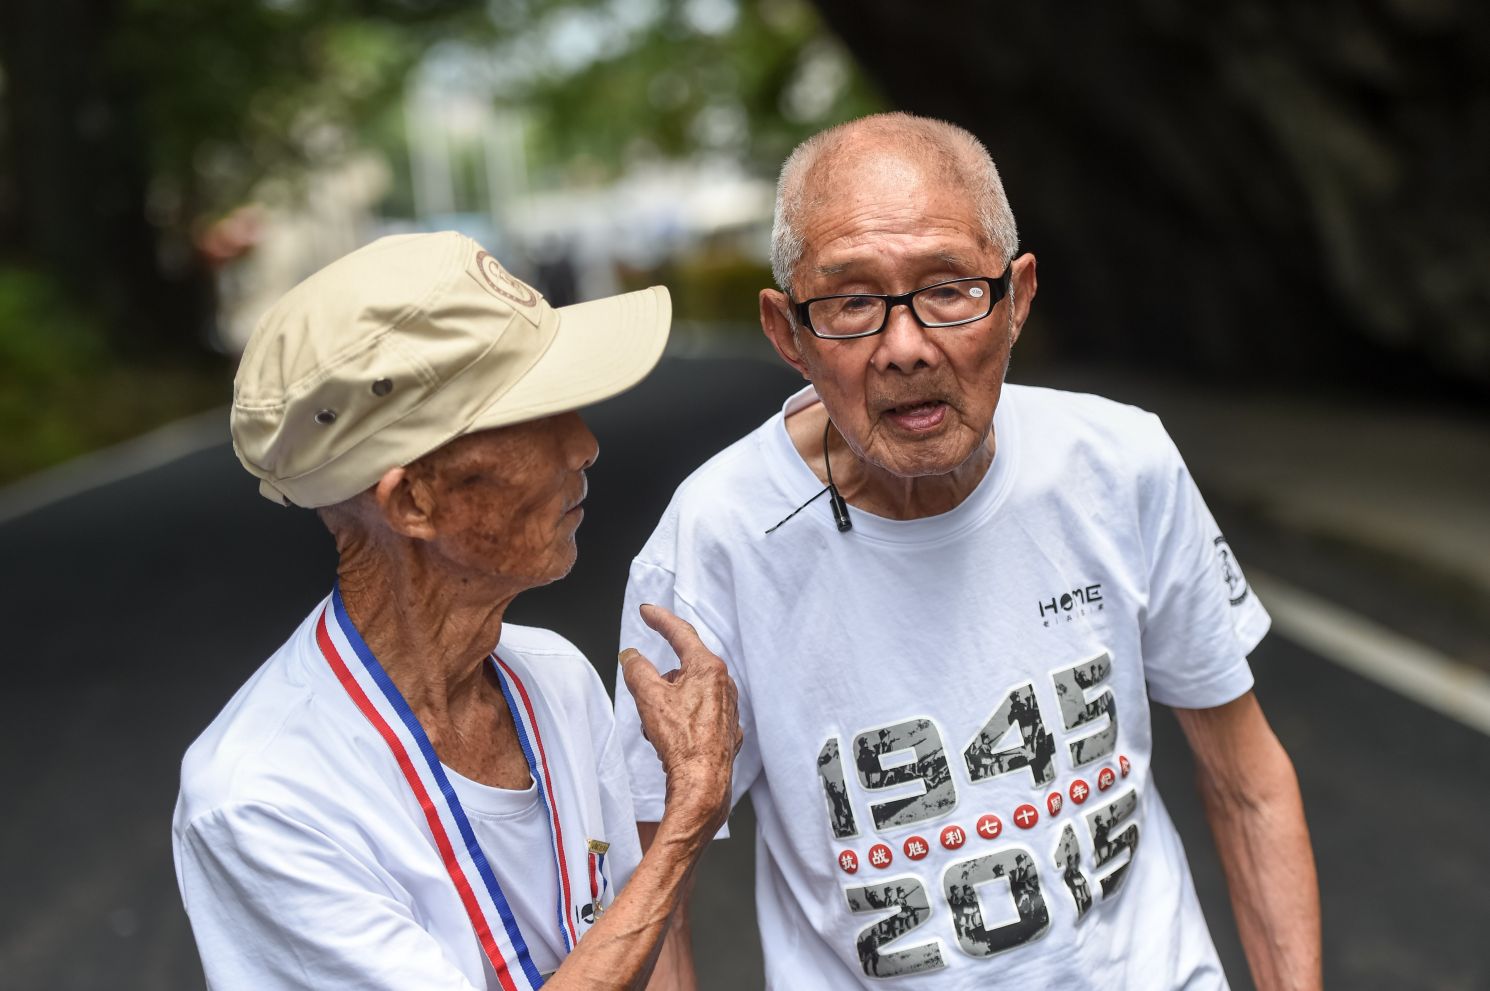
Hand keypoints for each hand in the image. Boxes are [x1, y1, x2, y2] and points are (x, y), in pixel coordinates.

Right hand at [620, 604, 741, 835]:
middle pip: (682, 669)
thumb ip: (637, 669)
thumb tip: (631, 656)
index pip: (681, 634)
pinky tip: (674, 741)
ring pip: (688, 694)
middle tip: (646, 702)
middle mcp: (724, 684)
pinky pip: (697, 716)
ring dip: (667, 705)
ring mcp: (728, 708)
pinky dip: (681, 722)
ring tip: (658, 729)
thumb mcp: (648, 697)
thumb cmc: (681, 741)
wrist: (702, 784)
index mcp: (708, 668)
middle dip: (659, 683)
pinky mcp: (727, 731)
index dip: (660, 620)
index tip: (646, 611)